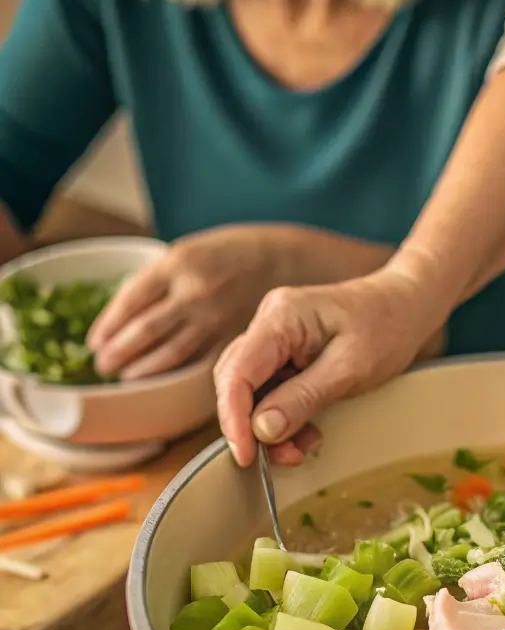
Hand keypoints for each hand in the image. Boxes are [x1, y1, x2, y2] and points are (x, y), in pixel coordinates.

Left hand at [87, 226, 295, 379]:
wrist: (283, 259)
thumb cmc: (231, 253)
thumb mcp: (189, 251)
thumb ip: (160, 281)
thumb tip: (126, 315)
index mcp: (177, 264)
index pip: (130, 301)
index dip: (108, 326)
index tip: (95, 342)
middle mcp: (194, 292)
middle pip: (145, 331)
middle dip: (119, 352)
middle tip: (104, 365)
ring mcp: (215, 317)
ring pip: (170, 352)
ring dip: (143, 368)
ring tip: (126, 376)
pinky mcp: (233, 336)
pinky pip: (199, 360)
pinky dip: (177, 372)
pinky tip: (164, 378)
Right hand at [214, 254, 449, 467]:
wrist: (407, 305)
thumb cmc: (386, 328)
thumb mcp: (350, 370)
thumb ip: (304, 398)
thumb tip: (262, 430)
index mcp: (280, 317)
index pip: (237, 372)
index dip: (234, 419)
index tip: (246, 456)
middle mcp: (270, 323)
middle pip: (237, 382)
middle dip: (252, 426)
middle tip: (282, 458)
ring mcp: (276, 336)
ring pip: (254, 390)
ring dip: (271, 426)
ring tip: (301, 449)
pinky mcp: (287, 351)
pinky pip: (273, 388)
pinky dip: (285, 416)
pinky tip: (308, 432)